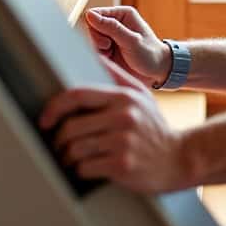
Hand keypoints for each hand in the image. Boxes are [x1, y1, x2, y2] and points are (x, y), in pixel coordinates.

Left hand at [38, 54, 191, 193]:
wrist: (180, 158)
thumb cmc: (153, 127)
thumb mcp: (140, 96)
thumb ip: (116, 75)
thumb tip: (93, 54)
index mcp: (123, 97)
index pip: (77, 96)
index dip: (54, 108)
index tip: (45, 120)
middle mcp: (123, 117)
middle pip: (71, 127)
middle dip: (58, 140)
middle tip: (57, 146)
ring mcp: (123, 142)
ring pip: (75, 149)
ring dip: (66, 158)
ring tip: (69, 160)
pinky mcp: (123, 165)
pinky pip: (85, 168)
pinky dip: (79, 171)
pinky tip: (85, 170)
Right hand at [83, 6, 169, 87]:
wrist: (158, 72)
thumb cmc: (150, 54)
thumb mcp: (131, 41)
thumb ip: (111, 28)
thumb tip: (89, 15)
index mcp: (122, 13)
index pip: (94, 14)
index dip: (95, 28)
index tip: (106, 42)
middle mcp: (115, 22)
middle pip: (90, 27)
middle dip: (97, 40)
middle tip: (110, 48)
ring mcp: (111, 36)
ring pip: (91, 39)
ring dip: (98, 49)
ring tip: (112, 54)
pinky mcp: (108, 48)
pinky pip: (94, 49)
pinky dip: (100, 56)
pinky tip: (111, 59)